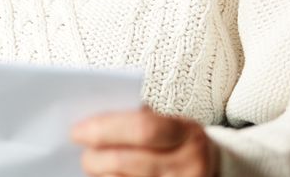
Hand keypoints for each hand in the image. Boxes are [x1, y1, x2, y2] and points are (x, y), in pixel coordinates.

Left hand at [72, 108, 217, 176]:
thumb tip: (92, 120)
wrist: (212, 170)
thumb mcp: (170, 124)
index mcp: (187, 134)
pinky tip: (105, 176)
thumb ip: (138, 119)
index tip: (77, 131)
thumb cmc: (181, 143)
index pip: (141, 128)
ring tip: (94, 166)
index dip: (104, 129)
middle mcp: (188, 164)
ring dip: (99, 175)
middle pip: (125, 160)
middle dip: (94, 157)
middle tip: (82, 154)